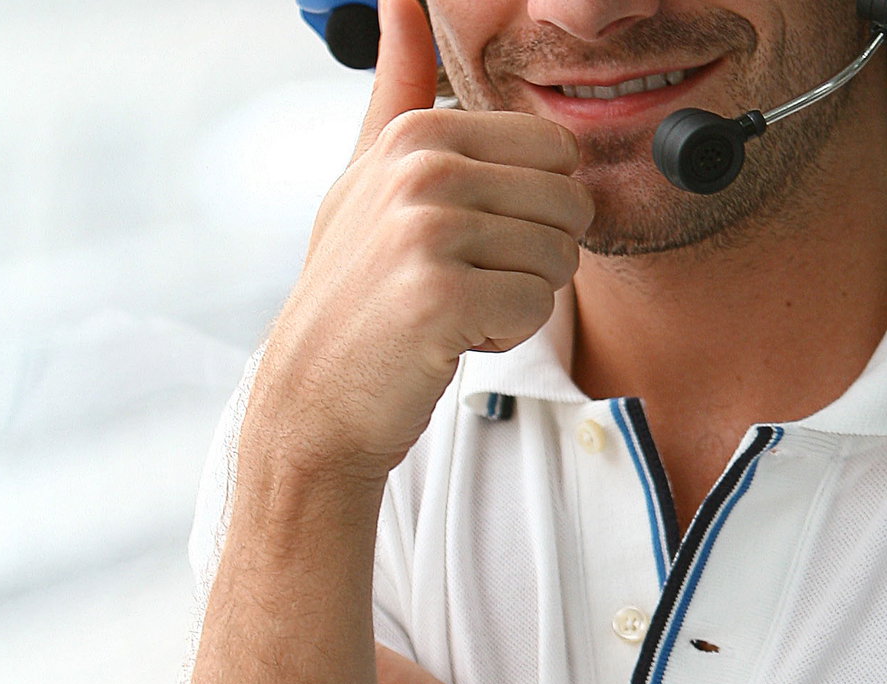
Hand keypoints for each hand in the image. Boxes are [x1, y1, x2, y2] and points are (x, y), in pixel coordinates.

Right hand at [243, 0, 594, 482]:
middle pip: (571, 203)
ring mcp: (427, 226)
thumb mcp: (368, 174)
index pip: (558, 151)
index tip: (466, 236)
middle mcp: (421, 166)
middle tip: (462, 278)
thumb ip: (398, 85)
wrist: (315, 394)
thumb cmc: (357, 289)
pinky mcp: (441, 292)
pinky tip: (449, 337)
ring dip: (518, 298)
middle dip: (533, 255)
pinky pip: (538, 306)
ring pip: (561, 258)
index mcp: (418, 131)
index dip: (529, 209)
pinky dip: (504, 334)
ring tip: (451, 305)